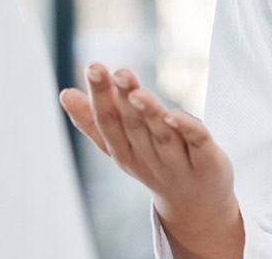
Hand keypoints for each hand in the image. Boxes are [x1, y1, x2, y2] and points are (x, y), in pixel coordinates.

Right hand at [60, 64, 243, 258]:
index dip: (100, 97)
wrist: (197, 204)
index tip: (94, 67)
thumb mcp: (123, 147)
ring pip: (162, 136)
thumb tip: (64, 93)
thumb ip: (94, 122)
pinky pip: (197, 143)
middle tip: (117, 71)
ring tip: (137, 90)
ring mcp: (178, 164)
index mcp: (125, 154)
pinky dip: (186, 129)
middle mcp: (149, 160)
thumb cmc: (155, 164)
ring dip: (149, 113)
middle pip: (134, 127)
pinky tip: (175, 115)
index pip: (108, 123)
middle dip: (123, 98)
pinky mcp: (208, 162)